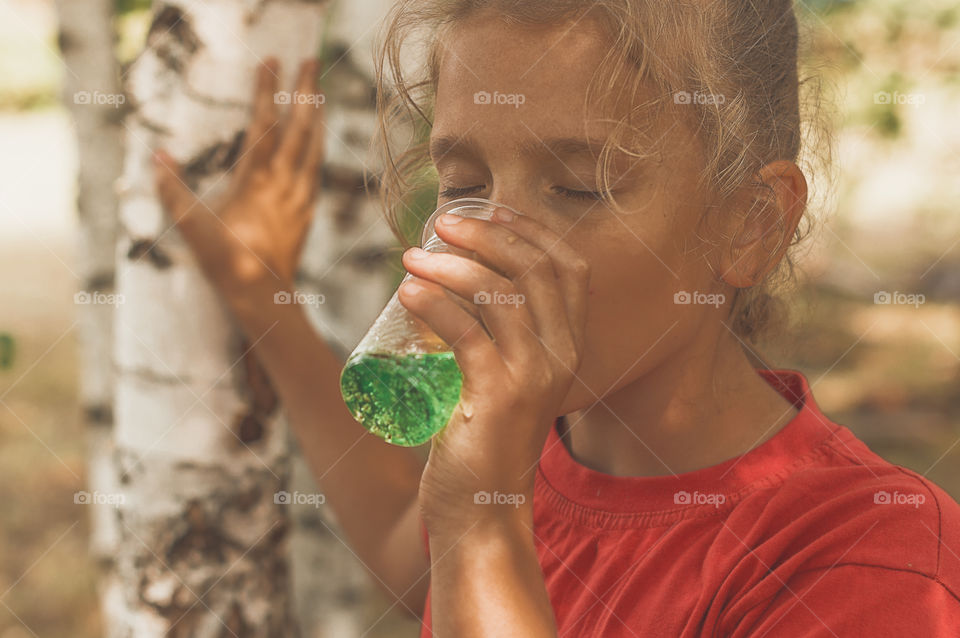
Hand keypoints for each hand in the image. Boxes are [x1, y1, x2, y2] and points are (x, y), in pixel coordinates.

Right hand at [153, 58, 324, 299]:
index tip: (271, 62)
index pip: (264, 123)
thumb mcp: (191, 224)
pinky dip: (318, 150)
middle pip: (300, 126)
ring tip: (318, 94)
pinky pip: (316, 171)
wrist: (262, 293)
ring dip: (316, 116)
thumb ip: (172, 189)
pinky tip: (319, 143)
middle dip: (305, 90)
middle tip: (311, 61)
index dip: (267, 90)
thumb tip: (158, 155)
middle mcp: (284, 182)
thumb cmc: (224, 259)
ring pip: (313, 147)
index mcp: (256, 179)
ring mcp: (300, 197)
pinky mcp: (307, 212)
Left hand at [398, 208, 590, 539]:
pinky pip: (466, 333)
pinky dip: (433, 304)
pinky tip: (407, 291)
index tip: (488, 210)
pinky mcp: (498, 397)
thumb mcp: (500, 379)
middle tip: (439, 224)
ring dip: (451, 263)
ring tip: (410, 258)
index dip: (531, 229)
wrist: (480, 513)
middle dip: (487, 233)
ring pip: (499, 293)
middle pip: (535, 269)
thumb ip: (488, 337)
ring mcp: (534, 377)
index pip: (569, 268)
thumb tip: (439, 282)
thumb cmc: (480, 441)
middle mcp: (562, 357)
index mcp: (569, 348)